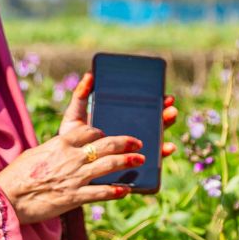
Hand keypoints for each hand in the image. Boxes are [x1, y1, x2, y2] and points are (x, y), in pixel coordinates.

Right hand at [0, 74, 145, 225]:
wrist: (7, 199)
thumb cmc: (17, 176)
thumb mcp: (36, 154)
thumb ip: (54, 149)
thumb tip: (63, 148)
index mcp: (60, 143)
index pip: (89, 131)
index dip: (101, 132)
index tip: (107, 136)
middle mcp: (70, 157)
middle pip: (105, 145)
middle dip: (124, 142)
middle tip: (138, 142)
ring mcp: (74, 177)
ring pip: (108, 165)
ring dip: (127, 161)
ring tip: (141, 160)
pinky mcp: (74, 197)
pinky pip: (101, 193)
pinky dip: (115, 191)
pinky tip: (126, 190)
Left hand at [58, 74, 180, 158]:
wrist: (67, 164)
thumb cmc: (72, 138)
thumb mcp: (75, 115)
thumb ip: (81, 97)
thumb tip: (89, 75)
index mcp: (119, 119)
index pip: (140, 108)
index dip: (153, 100)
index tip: (162, 94)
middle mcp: (129, 134)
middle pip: (152, 121)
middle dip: (164, 113)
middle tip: (170, 106)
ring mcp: (132, 149)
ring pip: (155, 138)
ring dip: (166, 128)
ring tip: (171, 118)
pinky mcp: (133, 165)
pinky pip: (150, 159)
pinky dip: (162, 153)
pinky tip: (168, 147)